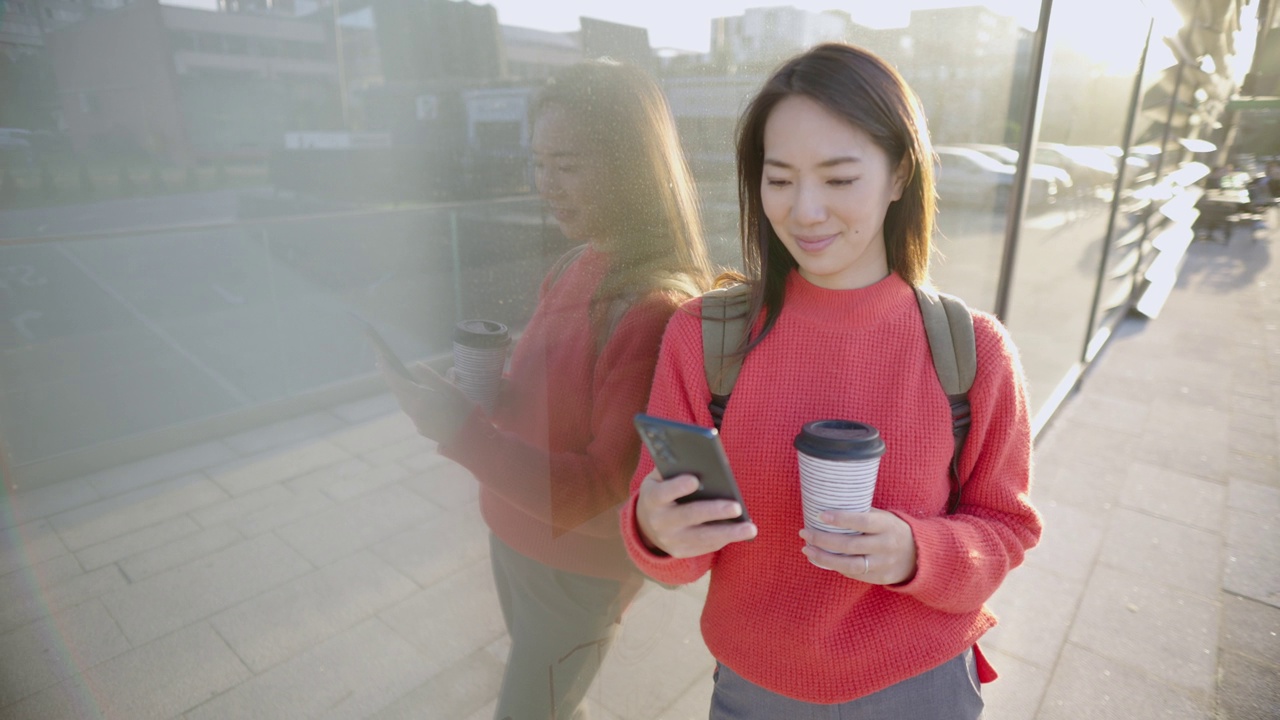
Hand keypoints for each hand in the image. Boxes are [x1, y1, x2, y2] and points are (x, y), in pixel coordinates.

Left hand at [376, 357, 474, 443]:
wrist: (467, 437)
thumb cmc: (462, 410)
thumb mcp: (450, 389)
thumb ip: (431, 377)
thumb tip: (416, 365)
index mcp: (420, 398)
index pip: (398, 381)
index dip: (388, 369)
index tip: (380, 356)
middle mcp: (413, 410)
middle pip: (396, 391)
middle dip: (388, 376)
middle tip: (382, 362)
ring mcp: (416, 420)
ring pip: (401, 401)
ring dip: (396, 387)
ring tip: (394, 376)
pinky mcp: (421, 427)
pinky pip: (409, 409)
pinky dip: (405, 398)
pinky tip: (410, 394)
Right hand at [635, 470, 756, 557]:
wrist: (647, 524)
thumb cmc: (663, 491)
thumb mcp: (661, 478)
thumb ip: (675, 469)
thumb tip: (701, 460)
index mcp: (652, 498)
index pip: (663, 492)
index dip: (677, 487)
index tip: (695, 480)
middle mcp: (659, 521)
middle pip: (688, 516)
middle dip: (713, 511)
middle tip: (736, 507)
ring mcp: (670, 540)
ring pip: (701, 537)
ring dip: (728, 533)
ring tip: (750, 528)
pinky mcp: (681, 552)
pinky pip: (706, 547)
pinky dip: (725, 539)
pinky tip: (743, 532)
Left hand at [798, 509, 916, 584]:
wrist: (918, 555)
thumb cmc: (891, 530)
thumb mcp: (883, 517)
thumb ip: (862, 514)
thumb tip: (830, 504)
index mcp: (887, 525)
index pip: (862, 522)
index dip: (841, 519)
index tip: (820, 515)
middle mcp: (886, 546)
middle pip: (850, 545)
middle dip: (823, 540)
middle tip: (805, 532)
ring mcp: (883, 564)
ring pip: (849, 564)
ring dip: (824, 557)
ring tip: (807, 549)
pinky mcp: (879, 578)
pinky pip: (852, 574)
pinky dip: (834, 566)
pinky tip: (819, 558)